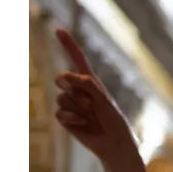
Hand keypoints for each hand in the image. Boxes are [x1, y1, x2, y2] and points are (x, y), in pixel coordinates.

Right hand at [54, 28, 137, 163]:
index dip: (68, 44)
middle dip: (71, 86)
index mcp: (90, 81)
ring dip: (78, 107)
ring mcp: (71, 104)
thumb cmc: (114, 120)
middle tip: (90, 101)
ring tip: (92, 115)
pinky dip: (72, 118)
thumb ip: (87, 85)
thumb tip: (67, 76)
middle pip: (61, 78)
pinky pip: (60, 113)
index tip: (58, 29)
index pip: (77, 59)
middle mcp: (78, 90)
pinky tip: (84, 124)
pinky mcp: (66, 118)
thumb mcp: (104, 99)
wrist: (113, 143)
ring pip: (61, 98)